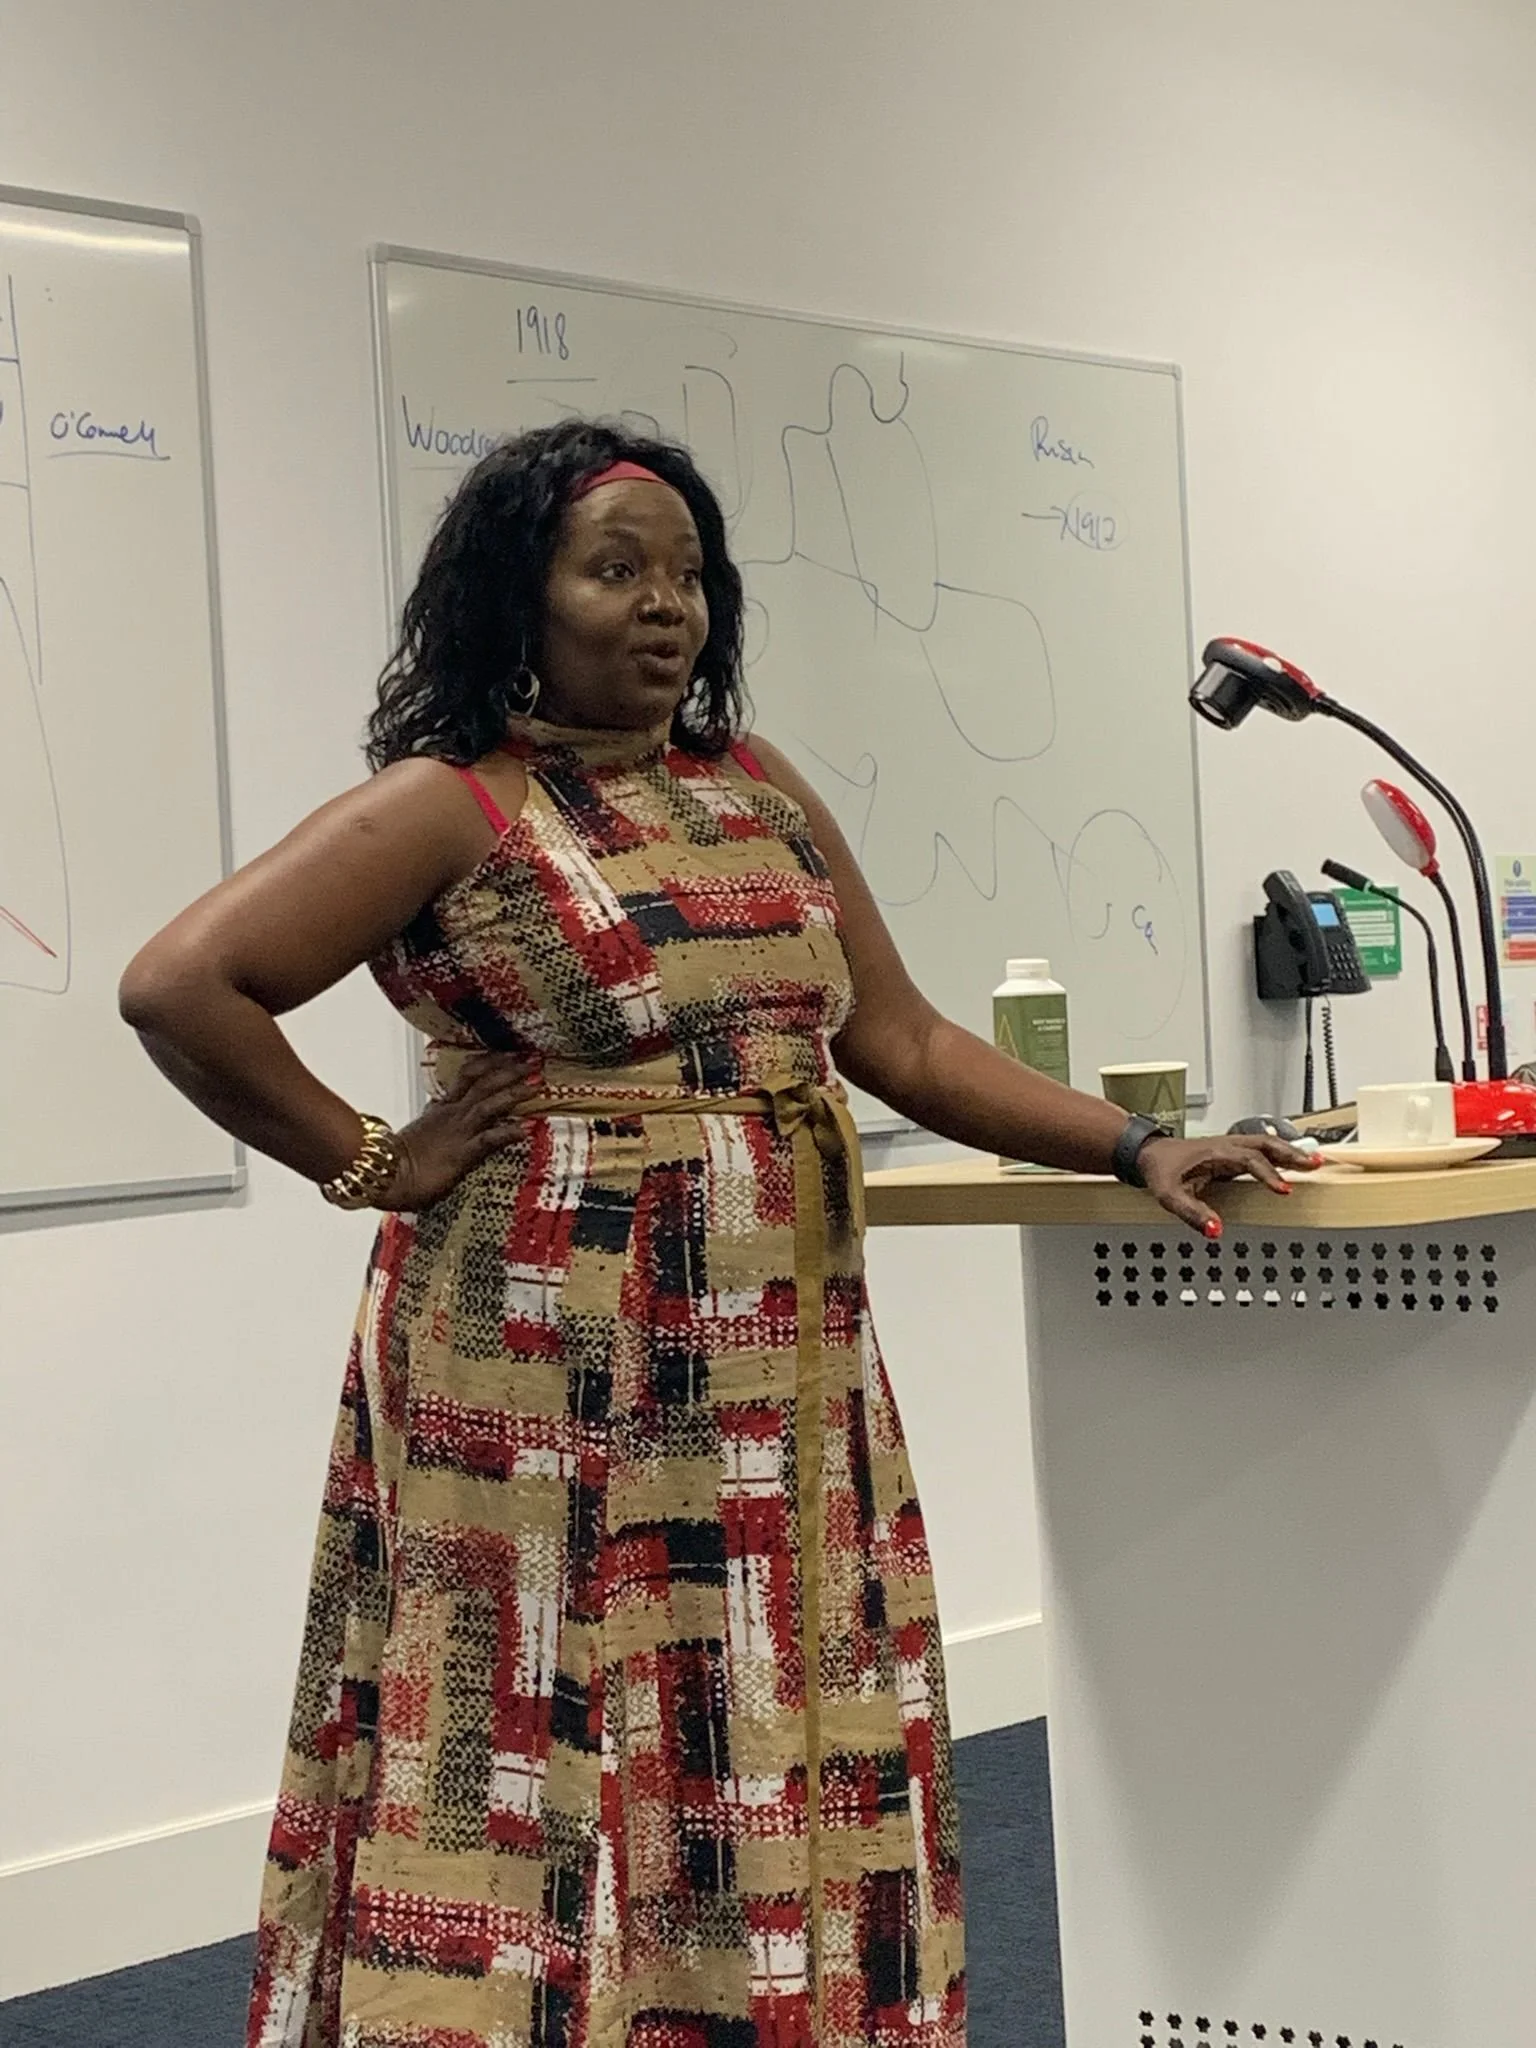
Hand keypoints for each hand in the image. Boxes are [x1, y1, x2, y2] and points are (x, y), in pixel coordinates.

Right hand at [378, 1053, 534, 1209]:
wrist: (383, 1176)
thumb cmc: (397, 1160)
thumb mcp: (419, 1130)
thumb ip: (432, 1117)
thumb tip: (436, 1107)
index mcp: (442, 1108)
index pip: (468, 1075)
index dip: (490, 1062)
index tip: (508, 1053)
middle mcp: (452, 1115)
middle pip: (483, 1082)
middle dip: (509, 1070)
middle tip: (531, 1061)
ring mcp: (458, 1132)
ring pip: (489, 1104)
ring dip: (514, 1093)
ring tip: (536, 1084)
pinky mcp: (461, 1154)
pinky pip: (488, 1139)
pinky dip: (507, 1132)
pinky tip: (525, 1128)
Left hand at [1136, 1133, 1318, 1236]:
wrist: (1149, 1154)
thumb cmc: (1160, 1170)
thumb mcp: (1170, 1196)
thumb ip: (1192, 1214)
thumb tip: (1215, 1230)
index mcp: (1215, 1152)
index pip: (1250, 1160)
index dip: (1268, 1174)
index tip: (1284, 1189)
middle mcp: (1226, 1145)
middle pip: (1266, 1144)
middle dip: (1291, 1155)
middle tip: (1315, 1164)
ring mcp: (1230, 1146)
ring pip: (1266, 1143)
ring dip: (1290, 1151)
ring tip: (1313, 1161)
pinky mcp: (1231, 1151)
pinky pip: (1260, 1148)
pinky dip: (1279, 1152)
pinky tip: (1292, 1159)